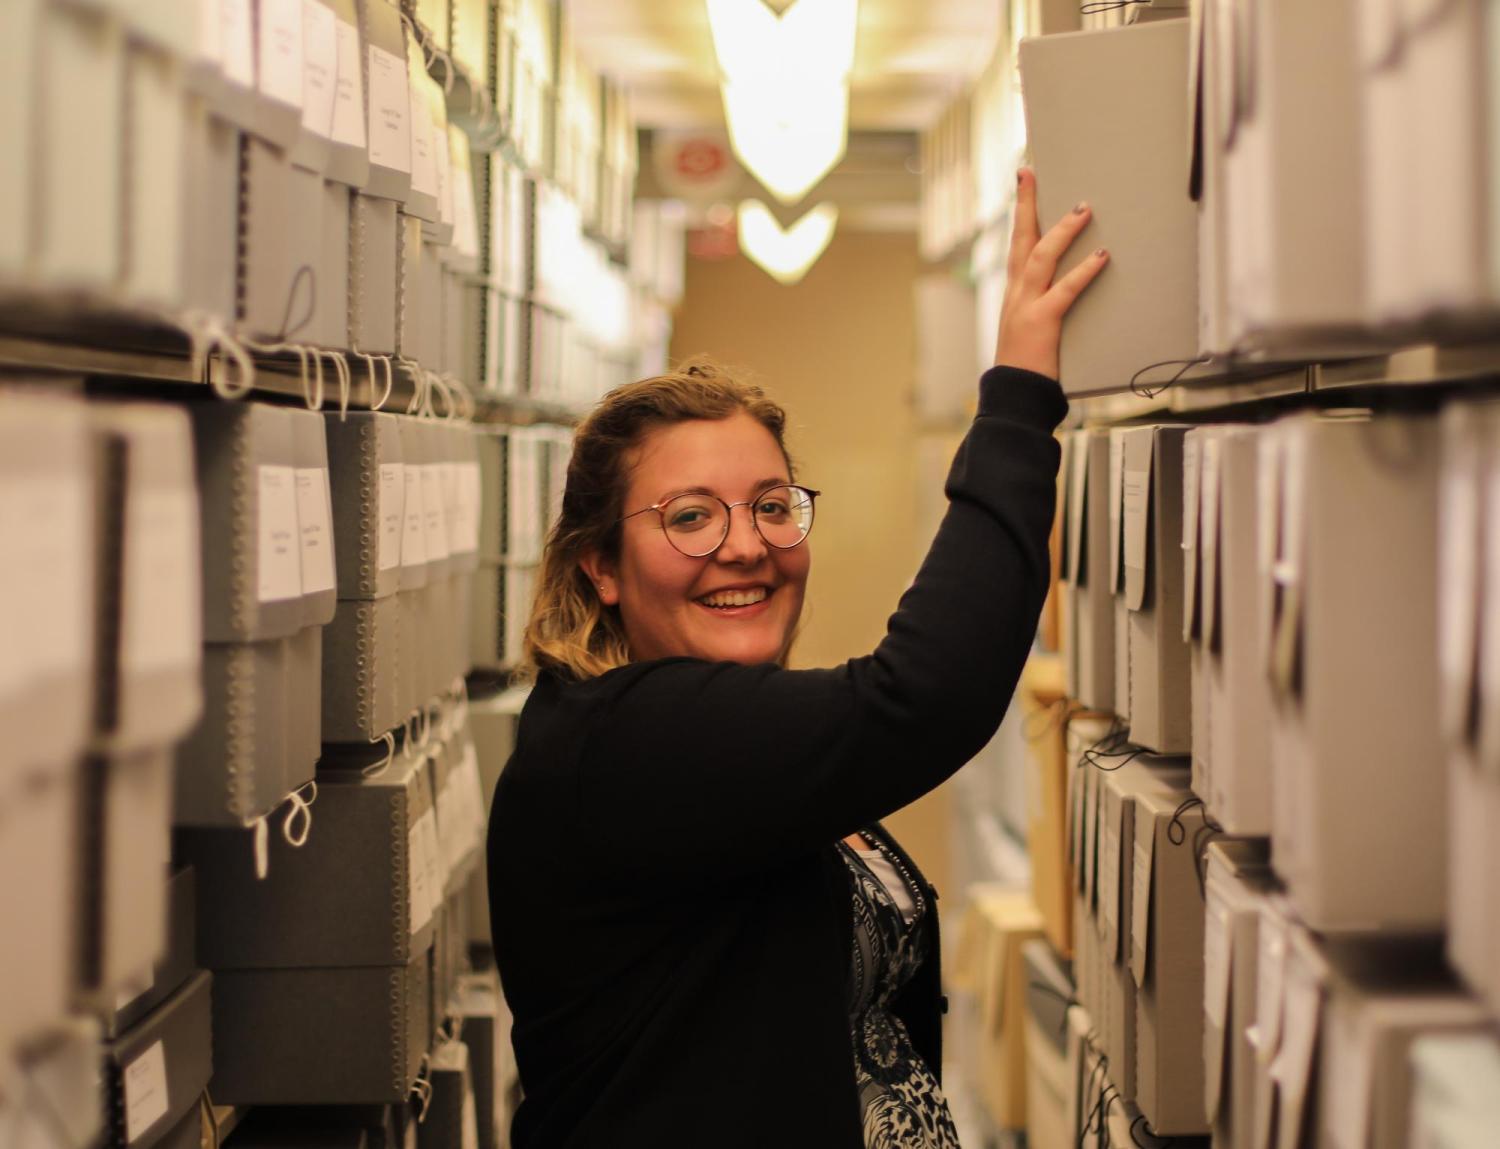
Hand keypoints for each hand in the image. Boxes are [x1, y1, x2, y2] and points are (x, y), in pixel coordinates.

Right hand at [993, 168, 1109, 379]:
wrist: (1014, 397)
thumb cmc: (1026, 369)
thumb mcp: (1031, 331)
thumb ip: (1045, 308)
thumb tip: (1073, 288)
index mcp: (1013, 295)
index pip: (1015, 245)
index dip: (1020, 214)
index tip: (1024, 184)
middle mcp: (1015, 294)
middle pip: (1020, 239)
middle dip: (1026, 204)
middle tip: (1030, 173)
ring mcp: (1025, 307)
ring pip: (1041, 256)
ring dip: (1063, 231)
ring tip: (1082, 209)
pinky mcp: (1041, 322)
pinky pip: (1065, 290)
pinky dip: (1085, 271)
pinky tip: (1103, 256)